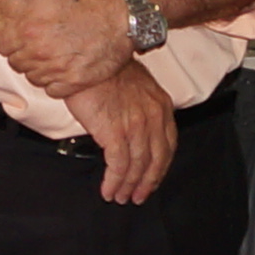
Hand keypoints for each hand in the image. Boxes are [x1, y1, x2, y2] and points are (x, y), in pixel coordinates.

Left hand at [0, 0, 138, 98]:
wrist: (124, 13)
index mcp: (28, 28)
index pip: (1, 45)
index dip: (11, 37)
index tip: (24, 31)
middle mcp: (40, 51)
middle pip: (16, 63)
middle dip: (24, 52)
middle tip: (42, 40)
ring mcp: (58, 69)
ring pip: (33, 78)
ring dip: (39, 68)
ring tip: (54, 51)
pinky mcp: (76, 82)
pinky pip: (53, 91)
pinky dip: (56, 82)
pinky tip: (65, 66)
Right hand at [66, 65, 178, 207]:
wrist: (86, 57)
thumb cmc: (103, 68)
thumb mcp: (134, 84)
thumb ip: (140, 106)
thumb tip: (131, 125)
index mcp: (160, 105)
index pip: (168, 144)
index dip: (160, 166)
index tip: (152, 178)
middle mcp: (153, 117)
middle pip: (156, 160)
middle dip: (147, 182)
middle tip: (138, 196)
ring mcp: (136, 126)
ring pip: (137, 166)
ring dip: (128, 186)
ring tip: (119, 197)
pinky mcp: (115, 132)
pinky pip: (118, 166)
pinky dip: (114, 182)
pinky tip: (108, 190)